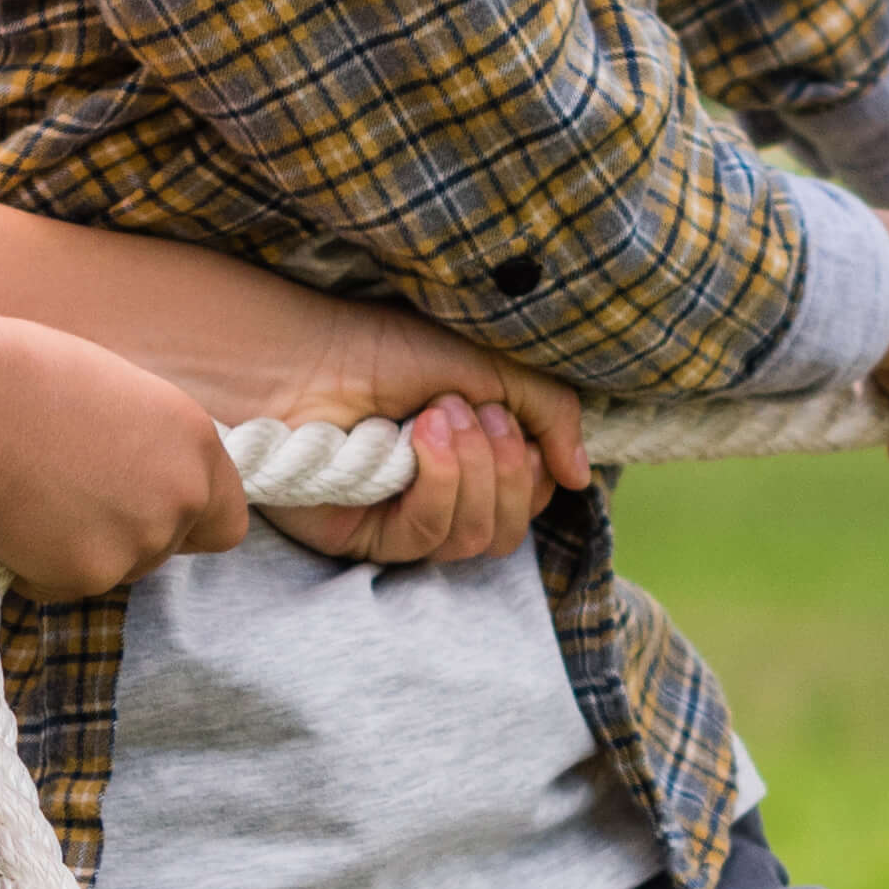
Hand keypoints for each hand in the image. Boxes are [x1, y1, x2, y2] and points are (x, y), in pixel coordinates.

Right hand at [0, 318, 255, 603]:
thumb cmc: (17, 378)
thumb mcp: (113, 398)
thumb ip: (146, 447)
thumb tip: (142, 484)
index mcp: (195, 438)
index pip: (226, 518)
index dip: (188, 521)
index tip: (148, 514)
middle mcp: (182, 493)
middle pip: (167, 549)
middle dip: (121, 535)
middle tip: (61, 494)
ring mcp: (141, 539)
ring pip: (115, 570)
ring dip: (76, 549)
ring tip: (27, 491)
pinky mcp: (90, 573)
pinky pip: (61, 587)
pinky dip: (31, 567)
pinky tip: (5, 517)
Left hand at [244, 299, 584, 570]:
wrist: (308, 348)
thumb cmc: (384, 347)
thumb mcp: (490, 367)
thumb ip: (548, 413)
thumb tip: (579, 477)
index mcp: (466, 464)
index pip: (528, 501)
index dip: (533, 471)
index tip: (510, 417)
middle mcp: (435, 501)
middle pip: (509, 532)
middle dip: (507, 470)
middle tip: (477, 412)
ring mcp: (397, 523)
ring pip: (474, 540)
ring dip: (472, 471)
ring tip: (439, 414)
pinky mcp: (359, 537)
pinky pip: (425, 538)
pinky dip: (438, 484)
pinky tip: (418, 439)